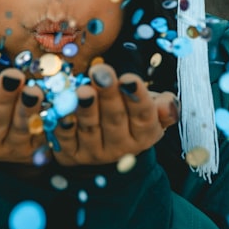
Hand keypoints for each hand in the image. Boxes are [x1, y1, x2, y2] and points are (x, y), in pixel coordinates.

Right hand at [0, 68, 44, 163]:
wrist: (6, 134)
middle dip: (3, 97)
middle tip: (13, 76)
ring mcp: (10, 149)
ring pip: (18, 129)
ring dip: (27, 110)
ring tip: (34, 92)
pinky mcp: (34, 150)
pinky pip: (42, 135)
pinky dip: (48, 121)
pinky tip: (53, 106)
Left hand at [52, 64, 178, 166]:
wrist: (103, 144)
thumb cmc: (130, 116)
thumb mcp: (151, 109)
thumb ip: (163, 107)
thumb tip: (167, 104)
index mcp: (144, 134)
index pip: (143, 115)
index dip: (136, 98)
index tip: (129, 79)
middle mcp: (121, 147)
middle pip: (115, 119)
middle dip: (108, 95)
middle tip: (101, 74)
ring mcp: (94, 152)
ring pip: (90, 128)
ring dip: (86, 109)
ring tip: (83, 90)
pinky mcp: (71, 154)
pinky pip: (65, 139)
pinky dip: (63, 125)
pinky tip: (60, 110)